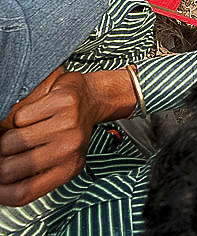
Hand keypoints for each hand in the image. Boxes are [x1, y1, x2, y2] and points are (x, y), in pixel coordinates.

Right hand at [0, 67, 134, 205]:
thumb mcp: (54, 155)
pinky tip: (36, 113)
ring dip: (8, 136)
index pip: (23, 193)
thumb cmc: (68, 127)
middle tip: (8, 151)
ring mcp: (68, 125)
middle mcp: (70, 149)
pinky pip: (18, 116)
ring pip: (9, 141)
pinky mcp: (63, 102)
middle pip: (9, 169)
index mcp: (68, 169)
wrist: (94, 96)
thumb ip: (28, 168)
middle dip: (1, 159)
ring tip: (23, 130)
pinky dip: (19, 115)